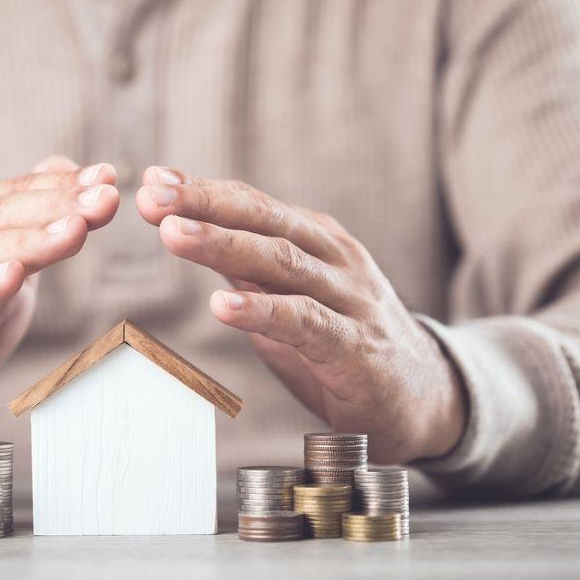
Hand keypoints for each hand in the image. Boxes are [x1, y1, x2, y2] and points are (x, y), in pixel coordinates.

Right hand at [0, 156, 118, 428]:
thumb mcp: (1, 274)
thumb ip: (31, 227)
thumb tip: (65, 168)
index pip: (15, 194)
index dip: (63, 185)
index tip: (110, 178)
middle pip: (0, 214)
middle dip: (58, 205)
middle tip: (105, 198)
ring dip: (30, 241)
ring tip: (74, 231)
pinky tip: (11, 278)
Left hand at [136, 167, 465, 461]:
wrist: (425, 398)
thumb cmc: (348, 346)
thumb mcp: (295, 297)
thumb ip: (252, 270)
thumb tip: (193, 232)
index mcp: (320, 243)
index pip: (257, 206)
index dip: (205, 191)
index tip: (154, 180)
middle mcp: (337, 261)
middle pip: (266, 222)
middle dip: (206, 205)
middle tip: (154, 197)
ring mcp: (351, 301)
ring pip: (284, 262)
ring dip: (224, 245)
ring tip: (174, 234)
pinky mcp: (357, 348)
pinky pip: (305, 323)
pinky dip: (262, 311)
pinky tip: (222, 305)